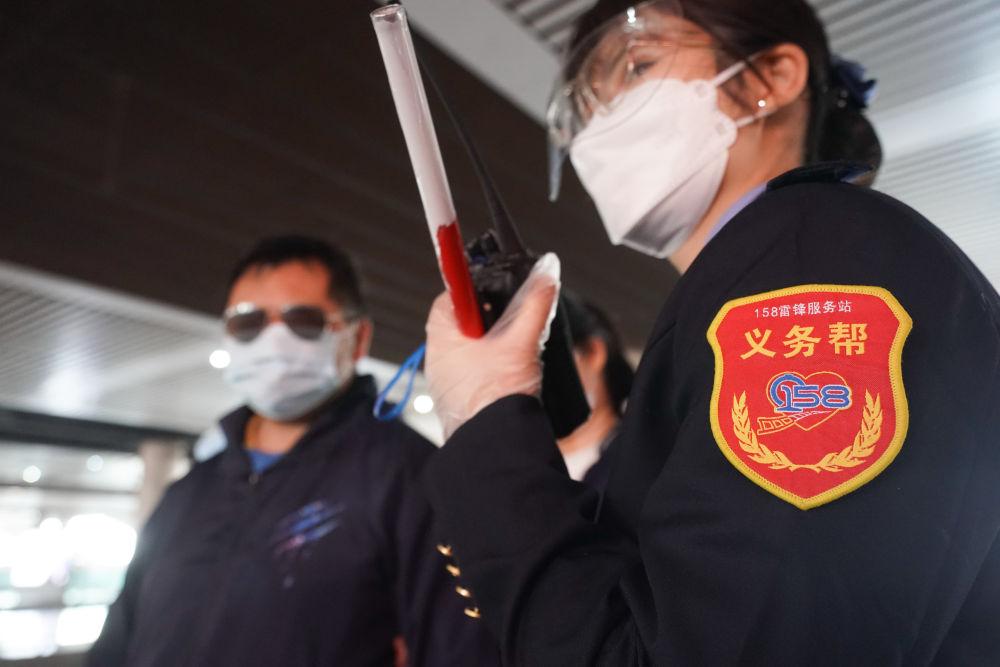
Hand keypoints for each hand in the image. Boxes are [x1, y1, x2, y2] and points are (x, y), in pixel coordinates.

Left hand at [425, 253, 560, 438]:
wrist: (496, 444)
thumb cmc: (498, 394)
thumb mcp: (522, 341)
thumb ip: (534, 304)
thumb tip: (545, 274)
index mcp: (442, 336)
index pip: (451, 296)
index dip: (474, 289)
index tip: (493, 290)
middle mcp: (436, 358)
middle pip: (460, 324)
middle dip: (486, 319)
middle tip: (509, 319)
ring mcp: (444, 383)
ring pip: (465, 351)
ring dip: (488, 346)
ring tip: (512, 349)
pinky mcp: (456, 402)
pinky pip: (469, 375)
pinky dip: (486, 370)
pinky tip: (507, 375)